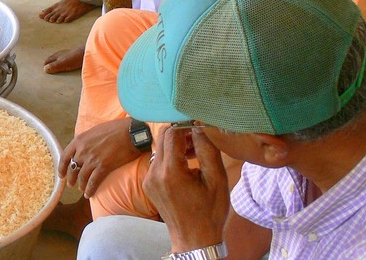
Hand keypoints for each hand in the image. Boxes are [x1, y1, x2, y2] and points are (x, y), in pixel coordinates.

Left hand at [60, 118, 139, 196]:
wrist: (130, 133)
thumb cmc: (114, 129)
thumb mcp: (94, 131)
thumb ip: (85, 141)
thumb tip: (82, 148)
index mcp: (79, 140)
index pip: (65, 156)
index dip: (62, 167)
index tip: (61, 174)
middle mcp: (83, 151)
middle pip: (72, 168)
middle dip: (71, 178)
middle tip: (70, 185)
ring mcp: (92, 160)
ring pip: (82, 177)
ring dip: (80, 185)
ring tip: (81, 190)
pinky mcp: (103, 167)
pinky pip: (93, 182)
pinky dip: (90, 190)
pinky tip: (88, 195)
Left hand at [144, 126, 228, 251]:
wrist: (194, 238)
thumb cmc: (210, 212)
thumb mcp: (217, 180)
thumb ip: (207, 150)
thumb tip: (200, 127)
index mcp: (171, 172)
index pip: (172, 133)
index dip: (186, 126)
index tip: (201, 129)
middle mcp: (154, 173)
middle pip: (163, 138)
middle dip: (181, 134)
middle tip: (199, 141)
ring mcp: (148, 179)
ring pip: (160, 148)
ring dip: (176, 146)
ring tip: (196, 154)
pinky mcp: (148, 183)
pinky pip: (158, 161)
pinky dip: (171, 158)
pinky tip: (187, 166)